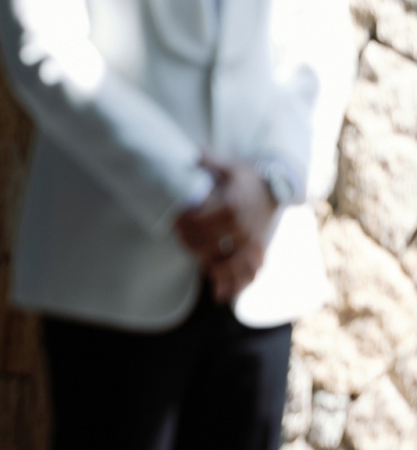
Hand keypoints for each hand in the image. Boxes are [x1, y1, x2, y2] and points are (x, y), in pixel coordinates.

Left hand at [173, 155, 277, 303]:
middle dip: (187, 243)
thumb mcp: (230, 166)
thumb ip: (209, 160)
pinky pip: (244, 271)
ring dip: (205, 264)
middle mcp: (239, 226)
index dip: (182, 225)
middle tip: (178, 236)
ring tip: (194, 259)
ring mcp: (248, 240)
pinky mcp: (255, 249)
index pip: (198, 222)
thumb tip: (192, 153)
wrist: (277, 188)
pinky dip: (232, 284)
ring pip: (223, 260)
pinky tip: (220, 296)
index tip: (172, 222)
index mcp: (230, 206)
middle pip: (205, 243)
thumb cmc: (249, 177)